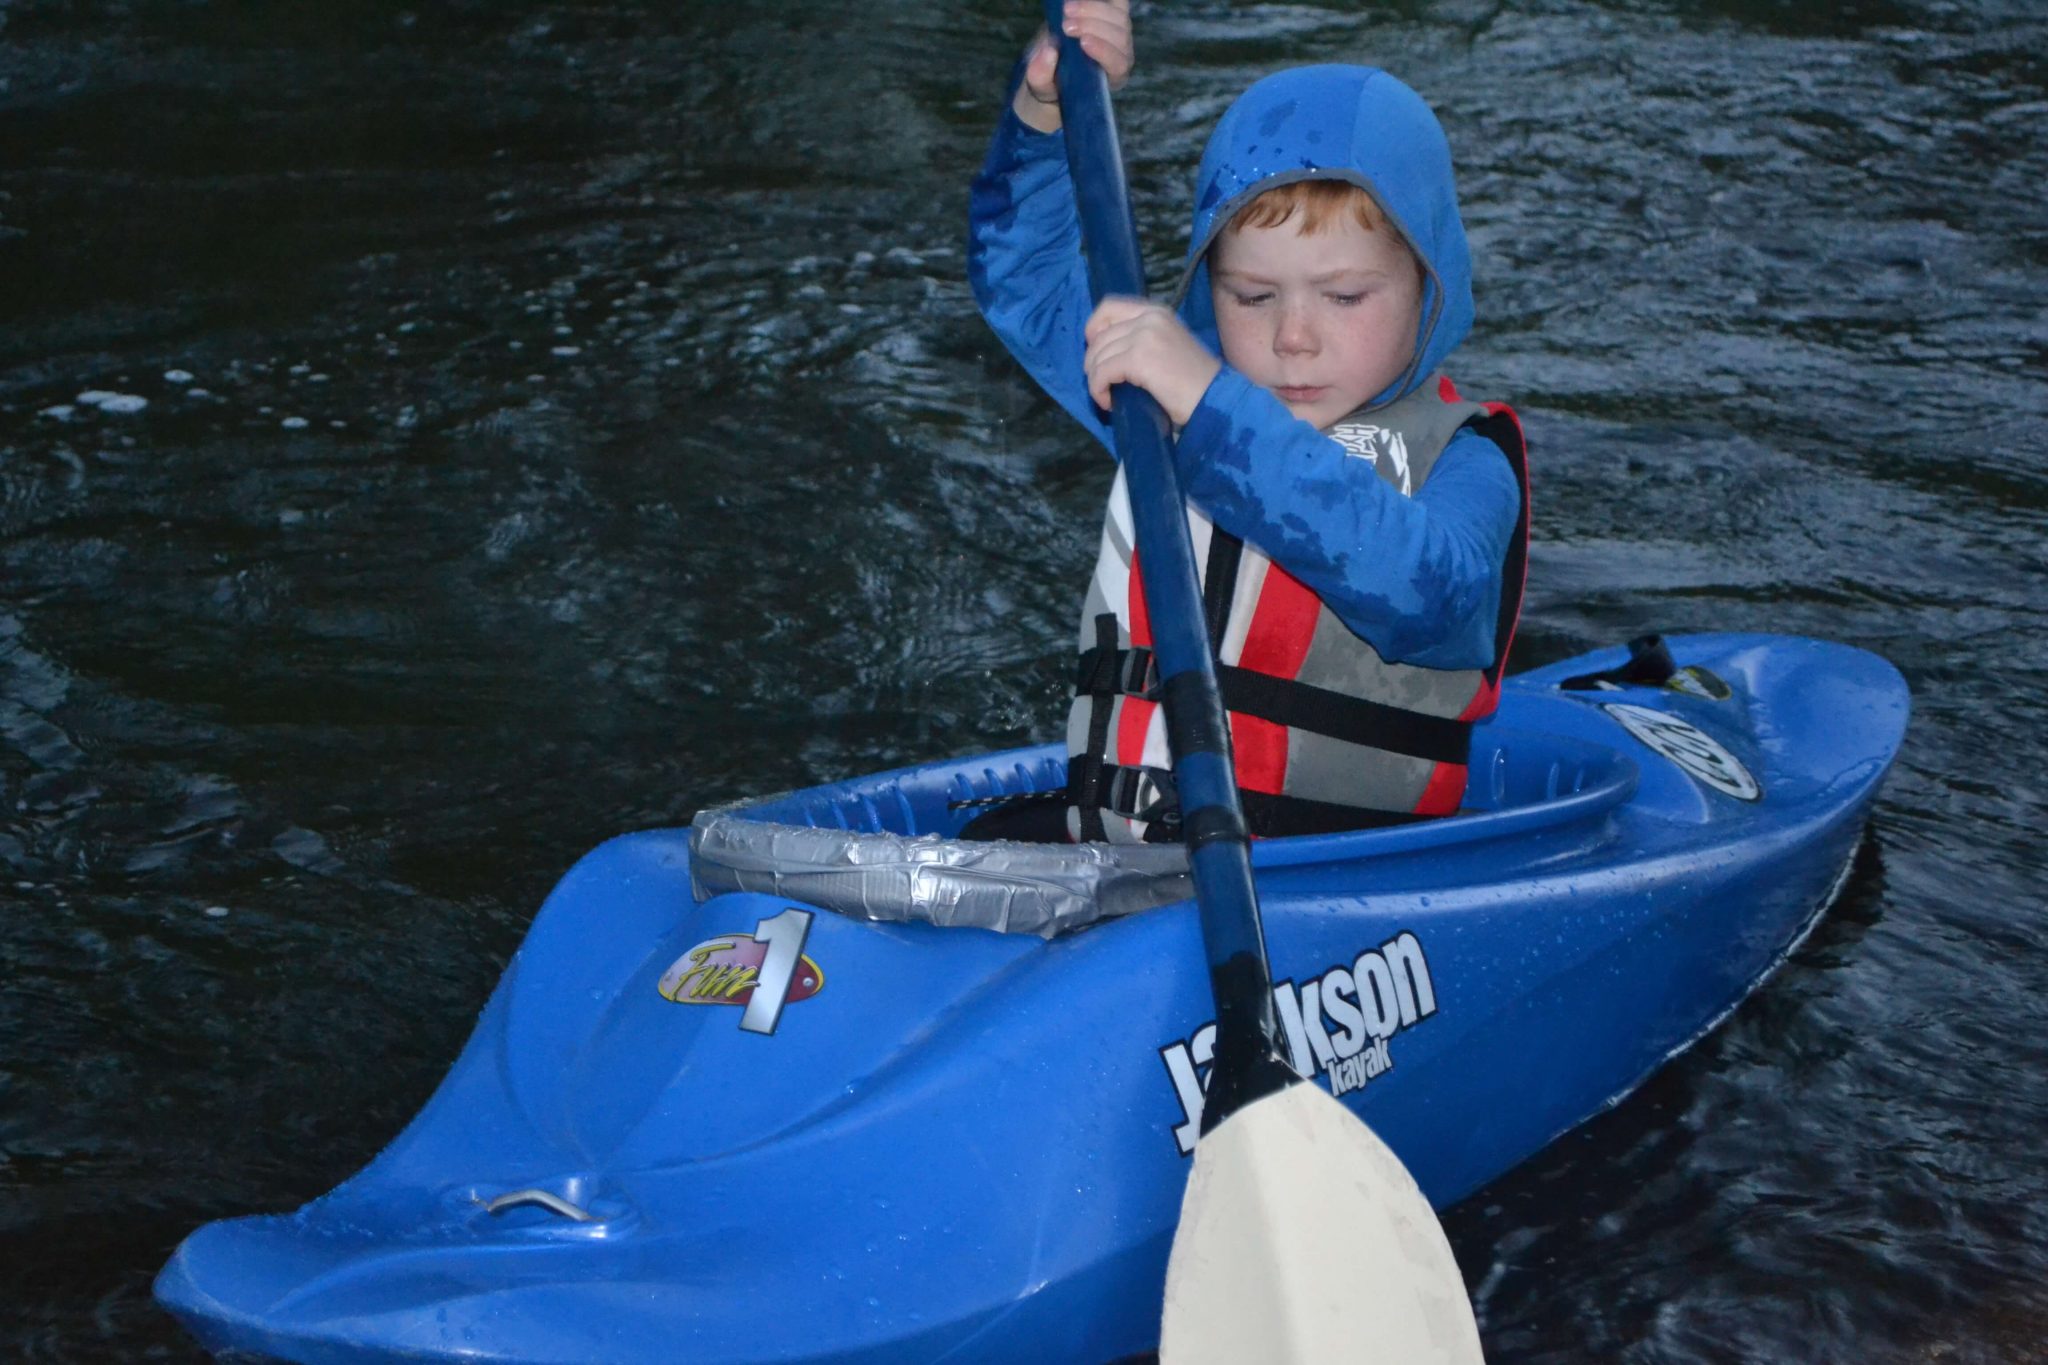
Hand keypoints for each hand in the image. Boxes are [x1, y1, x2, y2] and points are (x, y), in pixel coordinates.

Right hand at [1013, 0, 1134, 133]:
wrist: (1057, 59)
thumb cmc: (1054, 79)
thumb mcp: (1041, 84)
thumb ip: (1041, 74)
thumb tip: (1049, 52)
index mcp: (1113, 76)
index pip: (1119, 64)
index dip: (1104, 52)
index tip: (1082, 43)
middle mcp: (1122, 52)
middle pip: (1120, 36)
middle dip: (1093, 27)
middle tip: (1065, 25)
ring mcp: (1121, 30)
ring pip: (1118, 16)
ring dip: (1092, 9)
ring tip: (1065, 9)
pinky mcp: (1115, 12)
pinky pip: (1116, 1)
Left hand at [1082, 297, 1221, 426]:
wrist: (1214, 399)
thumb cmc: (1194, 383)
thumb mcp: (1167, 347)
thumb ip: (1141, 339)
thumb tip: (1104, 350)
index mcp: (1157, 312)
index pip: (1109, 307)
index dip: (1094, 328)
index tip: (1095, 352)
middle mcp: (1149, 317)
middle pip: (1099, 334)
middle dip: (1093, 362)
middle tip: (1102, 384)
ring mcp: (1144, 335)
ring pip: (1098, 355)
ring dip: (1096, 379)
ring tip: (1108, 396)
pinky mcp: (1139, 358)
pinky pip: (1102, 372)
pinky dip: (1098, 390)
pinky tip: (1109, 403)